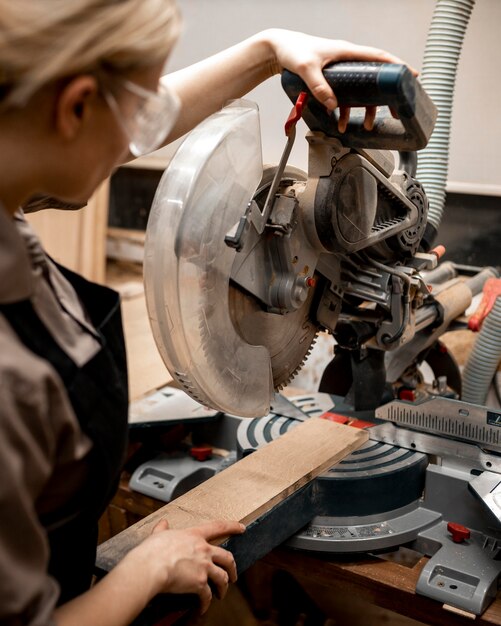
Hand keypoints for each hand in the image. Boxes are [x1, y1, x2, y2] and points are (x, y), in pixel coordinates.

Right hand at [128, 518, 244, 613]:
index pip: (218, 527)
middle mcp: (203, 550)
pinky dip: (206, 604)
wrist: (150, 567)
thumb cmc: (152, 551)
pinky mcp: (199, 583)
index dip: (232, 526)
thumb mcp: (159, 535)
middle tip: (233, 574)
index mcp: (194, 535)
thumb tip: (162, 523)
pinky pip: (207, 596)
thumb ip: (162, 529)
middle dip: (232, 567)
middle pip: (227, 557)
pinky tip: (203, 608)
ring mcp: (203, 566)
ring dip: (223, 587)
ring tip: (221, 594)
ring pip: (222, 577)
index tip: (242, 527)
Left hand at [264, 29, 416, 131]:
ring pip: (359, 92)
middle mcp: (346, 60)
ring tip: (365, 126)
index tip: (412, 76)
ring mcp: (339, 71)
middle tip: (397, 110)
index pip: (378, 57)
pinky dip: (342, 111)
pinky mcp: (330, 81)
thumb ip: (319, 87)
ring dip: (363, 110)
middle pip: (373, 79)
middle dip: (385, 97)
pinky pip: (342, 98)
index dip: (396, 66)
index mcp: (346, 52)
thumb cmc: (292, 51)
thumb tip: (333, 105)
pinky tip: (339, 124)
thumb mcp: (306, 68)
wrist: (277, 51)